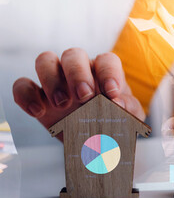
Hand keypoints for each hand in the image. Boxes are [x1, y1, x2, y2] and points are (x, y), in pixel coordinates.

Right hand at [13, 49, 144, 129]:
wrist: (96, 143)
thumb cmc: (114, 122)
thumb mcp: (128, 118)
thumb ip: (128, 108)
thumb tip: (118, 103)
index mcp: (104, 72)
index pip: (106, 60)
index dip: (109, 73)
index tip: (112, 94)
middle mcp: (79, 71)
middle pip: (73, 54)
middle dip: (77, 73)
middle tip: (84, 97)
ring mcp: (55, 81)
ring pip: (45, 60)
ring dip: (51, 79)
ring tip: (62, 104)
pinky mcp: (37, 96)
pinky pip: (22, 85)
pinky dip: (26, 95)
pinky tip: (39, 112)